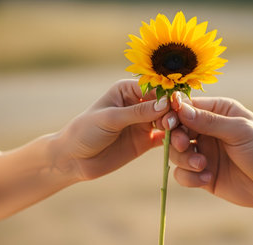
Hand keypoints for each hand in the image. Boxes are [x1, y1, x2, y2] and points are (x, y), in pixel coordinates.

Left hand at [51, 79, 176, 180]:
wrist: (73, 159)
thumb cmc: (85, 131)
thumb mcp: (110, 118)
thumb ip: (138, 112)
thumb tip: (165, 103)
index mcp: (128, 90)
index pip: (155, 88)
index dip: (168, 95)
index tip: (178, 104)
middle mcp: (139, 104)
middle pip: (165, 104)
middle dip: (173, 112)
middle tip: (174, 123)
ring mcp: (144, 123)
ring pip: (168, 121)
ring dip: (176, 127)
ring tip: (178, 137)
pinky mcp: (146, 141)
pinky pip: (166, 139)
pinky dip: (174, 141)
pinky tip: (178, 146)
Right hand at [169, 95, 252, 214]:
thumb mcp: (239, 130)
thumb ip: (209, 121)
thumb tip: (180, 108)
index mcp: (217, 112)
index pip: (186, 107)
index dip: (173, 113)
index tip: (169, 122)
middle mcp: (206, 131)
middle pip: (175, 130)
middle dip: (176, 139)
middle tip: (184, 145)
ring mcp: (203, 153)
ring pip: (176, 153)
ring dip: (184, 160)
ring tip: (203, 165)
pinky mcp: (203, 174)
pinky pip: (183, 175)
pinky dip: (190, 177)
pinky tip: (208, 179)